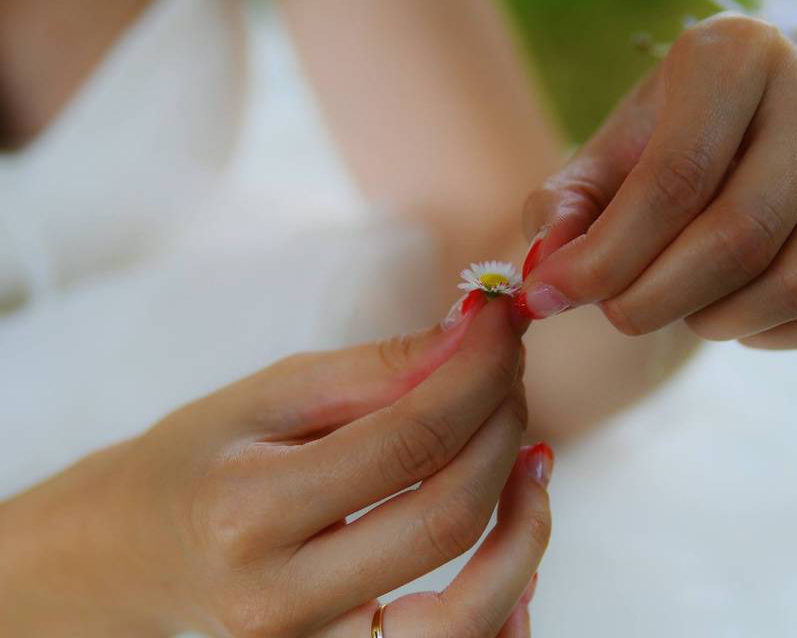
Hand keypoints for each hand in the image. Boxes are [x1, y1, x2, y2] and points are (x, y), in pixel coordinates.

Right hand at [0, 299, 550, 636]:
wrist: (127, 558)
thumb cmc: (193, 463)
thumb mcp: (263, 397)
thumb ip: (373, 371)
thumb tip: (475, 335)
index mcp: (248, 512)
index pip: (408, 440)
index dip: (478, 375)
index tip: (505, 325)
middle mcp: (281, 602)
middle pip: (447, 518)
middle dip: (502, 431)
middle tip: (509, 378)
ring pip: (471, 612)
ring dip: (526, 528)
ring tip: (531, 459)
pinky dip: (508, 603)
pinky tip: (514, 543)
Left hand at [518, 13, 796, 347]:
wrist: (742, 139)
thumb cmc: (659, 148)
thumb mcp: (599, 162)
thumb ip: (563, 211)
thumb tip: (547, 278)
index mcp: (735, 56)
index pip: (674, 179)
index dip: (605, 258)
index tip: (549, 298)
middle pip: (739, 235)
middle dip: (654, 299)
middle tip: (613, 315)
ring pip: (794, 283)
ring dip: (712, 321)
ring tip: (672, 305)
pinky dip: (763, 335)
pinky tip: (727, 309)